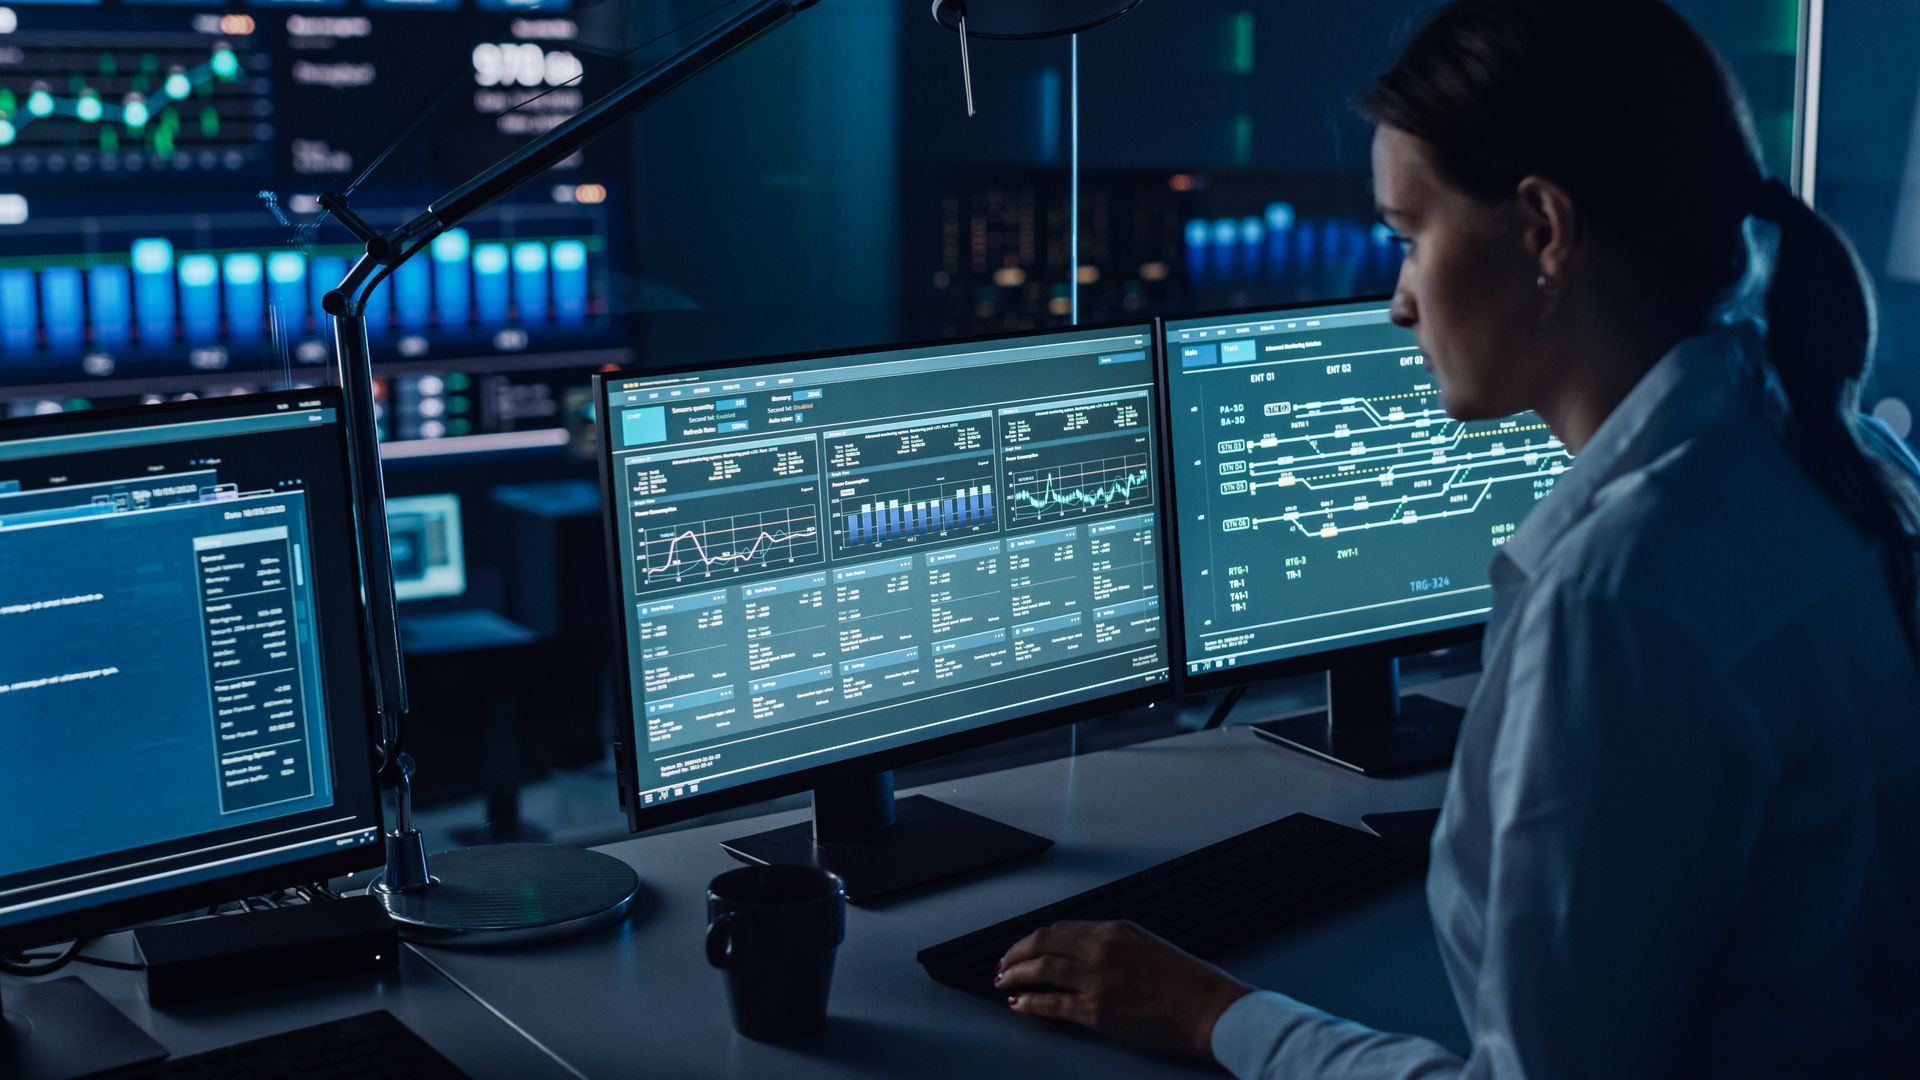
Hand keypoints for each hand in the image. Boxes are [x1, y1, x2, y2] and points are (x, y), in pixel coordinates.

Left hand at [996, 920, 1254, 1059]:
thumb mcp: (1148, 946)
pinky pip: (1051, 1004)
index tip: (1024, 948)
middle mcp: (1100, 950)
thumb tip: (1085, 954)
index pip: (1061, 929)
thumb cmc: (1188, 981)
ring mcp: (1097, 980)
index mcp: (1114, 930)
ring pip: (1041, 971)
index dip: (1036, 939)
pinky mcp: (1097, 1012)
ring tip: (1003, 981)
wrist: (1209, 1009)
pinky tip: (1017, 1003)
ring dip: (1016, 975)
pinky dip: (1029, 1002)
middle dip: (1016, 954)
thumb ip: (1115, 946)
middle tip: (1003, 964)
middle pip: (1043, 944)